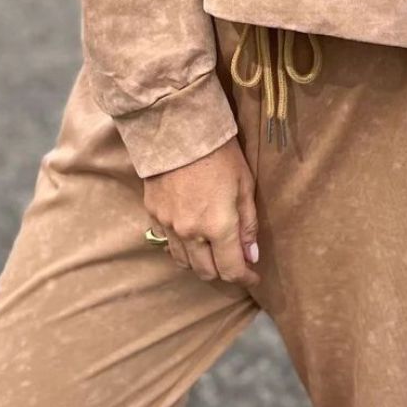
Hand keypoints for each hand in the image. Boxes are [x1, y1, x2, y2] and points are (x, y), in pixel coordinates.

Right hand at [143, 138, 259, 285]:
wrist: (178, 129)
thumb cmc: (220, 153)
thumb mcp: (244, 186)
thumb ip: (248, 225)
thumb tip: (251, 255)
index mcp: (218, 226)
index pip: (231, 270)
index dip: (245, 278)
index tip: (253, 276)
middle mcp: (190, 233)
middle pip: (206, 272)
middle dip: (223, 272)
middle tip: (234, 262)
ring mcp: (168, 225)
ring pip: (183, 262)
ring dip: (200, 263)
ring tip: (212, 251)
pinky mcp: (153, 214)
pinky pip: (166, 243)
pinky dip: (180, 247)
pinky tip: (190, 236)